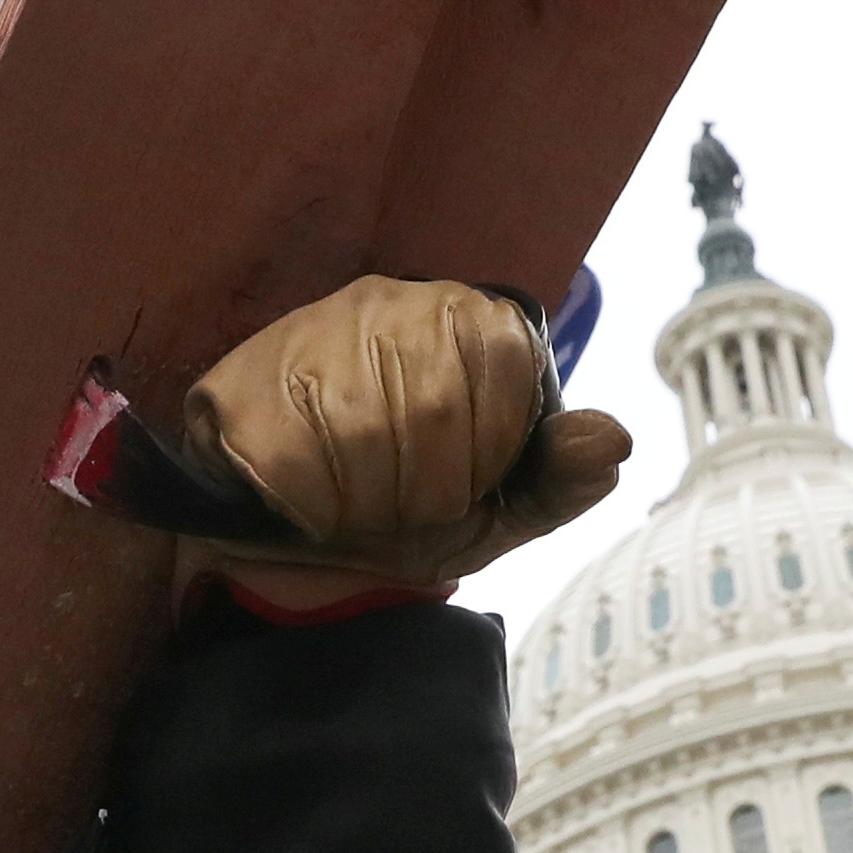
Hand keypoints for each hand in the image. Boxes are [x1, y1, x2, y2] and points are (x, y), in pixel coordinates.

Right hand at [183, 276, 628, 608]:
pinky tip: (308, 503)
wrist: (298, 550)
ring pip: (362, 427)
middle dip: (427, 486)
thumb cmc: (410, 511)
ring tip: (358, 503)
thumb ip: (561, 479)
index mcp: (464, 317)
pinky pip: (294, 453)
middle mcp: (387, 301)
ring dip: (368, 499)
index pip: (505, 369)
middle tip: (404, 503)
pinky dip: (311, 504)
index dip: (488, 452)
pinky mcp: (239, 381)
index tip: (463, 482)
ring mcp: (307, 333)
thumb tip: (614, 438)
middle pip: (434, 404)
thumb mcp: (501, 509)